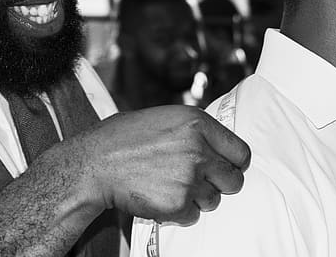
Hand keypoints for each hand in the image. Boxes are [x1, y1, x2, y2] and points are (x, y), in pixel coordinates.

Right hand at [71, 105, 249, 225]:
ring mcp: (190, 178)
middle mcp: (198, 149)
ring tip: (169, 185)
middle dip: (218, 183)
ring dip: (196, 198)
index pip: (241, 152)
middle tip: (198, 181)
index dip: (233, 163)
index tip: (225, 167)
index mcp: (197, 122)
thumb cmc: (122, 139)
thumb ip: (193, 130)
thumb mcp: (162, 119)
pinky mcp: (178, 203)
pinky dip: (179, 212)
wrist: (95, 164)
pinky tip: (159, 196)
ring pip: (214, 200)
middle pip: (234, 180)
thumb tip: (216, 146)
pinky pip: (192, 215)